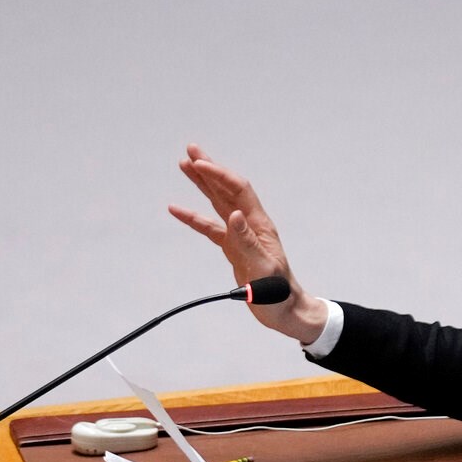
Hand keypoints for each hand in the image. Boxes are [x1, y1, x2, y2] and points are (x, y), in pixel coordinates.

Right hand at [169, 144, 326, 342]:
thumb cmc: (279, 292)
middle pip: (227, 189)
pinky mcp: (233, 248)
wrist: (284, 310)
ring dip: (203, 184)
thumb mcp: (263, 267)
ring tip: (186, 166)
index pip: (238, 191)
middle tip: (191, 150)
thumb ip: (247, 242)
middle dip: (210, 169)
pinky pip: (210, 228)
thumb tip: (235, 215)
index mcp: (259, 225)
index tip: (199, 164)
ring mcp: (240, 235)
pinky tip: (178, 210)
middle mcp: (250, 225)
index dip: (219, 175)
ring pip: (218, 203)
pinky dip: (193, 218)